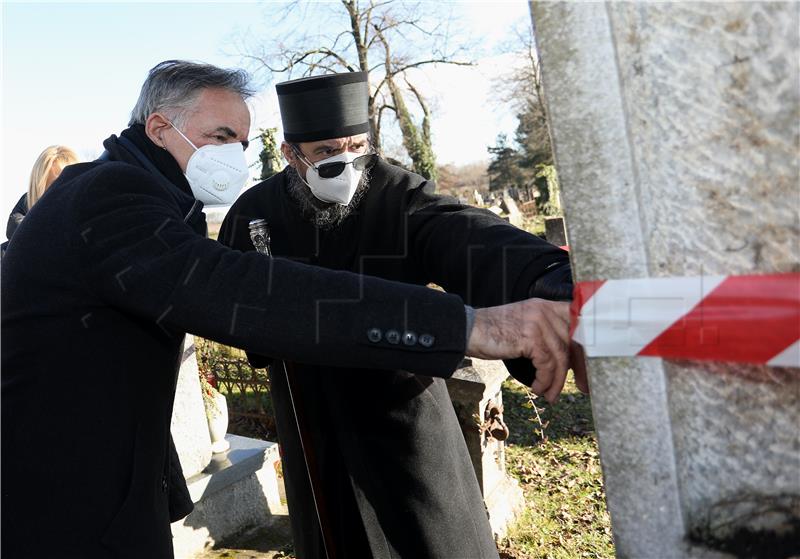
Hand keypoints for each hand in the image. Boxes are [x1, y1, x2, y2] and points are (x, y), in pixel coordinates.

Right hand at [466, 299, 583, 402]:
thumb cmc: (494, 333)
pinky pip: (546, 364)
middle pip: (575, 341)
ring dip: (556, 381)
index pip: (578, 324)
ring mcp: (538, 322)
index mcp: (546, 306)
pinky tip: (537, 388)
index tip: (587, 369)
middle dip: (580, 368)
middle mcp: (545, 310)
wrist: (468, 330)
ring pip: (560, 357)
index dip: (586, 348)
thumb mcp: (525, 327)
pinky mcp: (530, 336)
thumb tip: (567, 360)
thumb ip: (546, 335)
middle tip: (583, 387)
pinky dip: (544, 380)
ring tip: (550, 394)